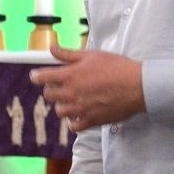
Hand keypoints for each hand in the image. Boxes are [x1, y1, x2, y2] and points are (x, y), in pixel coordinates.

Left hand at [29, 41, 146, 131]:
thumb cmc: (116, 67)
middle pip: (49, 95)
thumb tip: (51, 48)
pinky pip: (73, 126)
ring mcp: (80, 109)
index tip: (36, 76)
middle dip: (52, 89)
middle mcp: (71, 93)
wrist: (136, 86)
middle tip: (62, 85)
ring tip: (74, 98)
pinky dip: (74, 120)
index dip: (37, 76)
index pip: (42, 77)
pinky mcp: (90, 121)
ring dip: (63, 104)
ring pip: (60, 111)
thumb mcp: (91, 55)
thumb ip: (68, 54)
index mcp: (70, 75)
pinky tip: (81, 112)